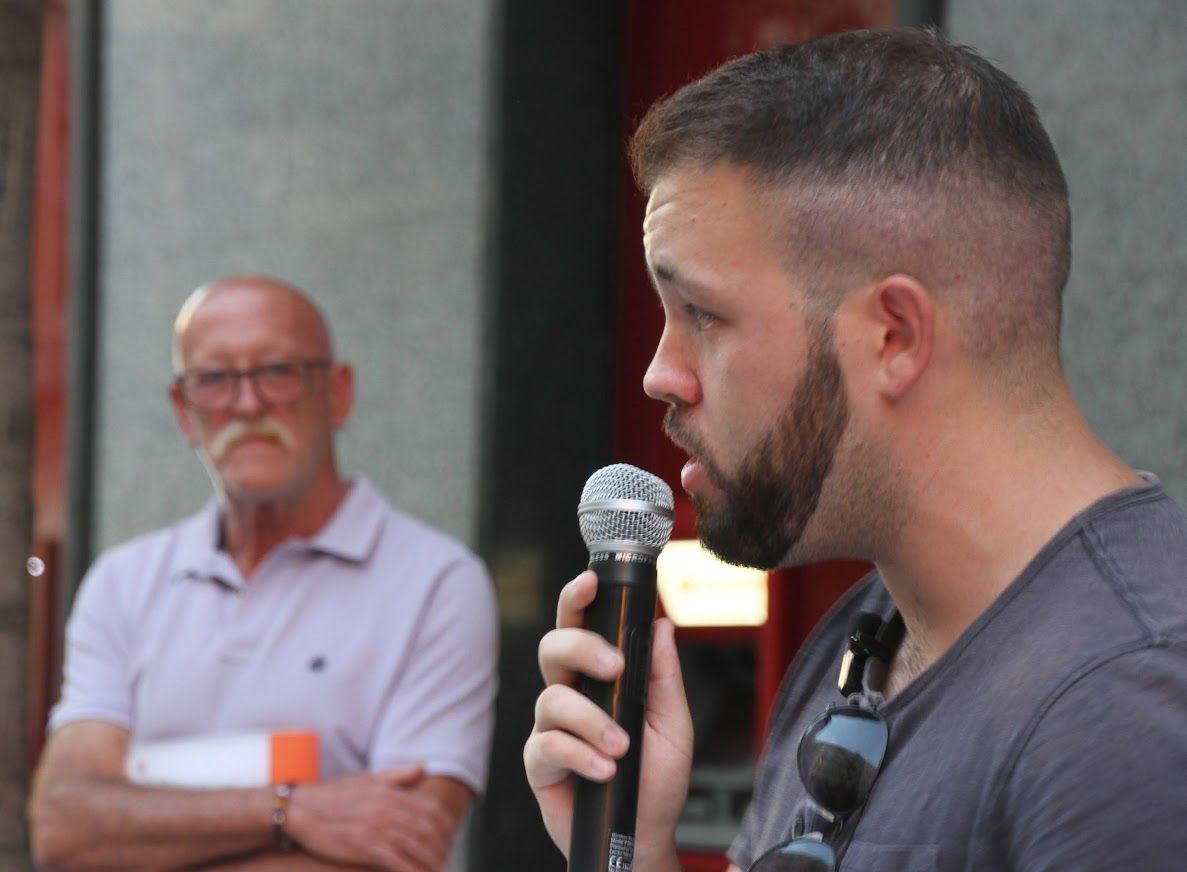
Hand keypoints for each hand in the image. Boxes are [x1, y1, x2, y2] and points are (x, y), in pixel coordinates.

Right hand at [286, 766, 456, 871]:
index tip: (450, 837)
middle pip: (427, 829)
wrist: (301, 810)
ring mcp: (377, 828)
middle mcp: (388, 808)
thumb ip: (397, 775)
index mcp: (391, 792)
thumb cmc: (333, 796)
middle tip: (447, 858)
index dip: (445, 825)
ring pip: (416, 846)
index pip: (429, 808)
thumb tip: (422, 767)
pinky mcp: (364, 846)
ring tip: (439, 870)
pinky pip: (397, 862)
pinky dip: (412, 871)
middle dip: (442, 846)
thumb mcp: (367, 779)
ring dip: (432, 861)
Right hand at [523, 570, 693, 866]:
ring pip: (551, 698)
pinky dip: (578, 754)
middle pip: (553, 647)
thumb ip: (663, 676)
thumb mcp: (674, 724)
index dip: (578, 599)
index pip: (581, 627)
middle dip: (581, 647)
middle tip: (614, 667)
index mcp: (600, 678)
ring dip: (591, 720)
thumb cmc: (657, 781)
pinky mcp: (539, 763)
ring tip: (621, 746)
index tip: (590, 582)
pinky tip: (603, 769)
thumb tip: (660, 626)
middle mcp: (571, 695)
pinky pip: (545, 744)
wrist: (644, 838)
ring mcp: (551, 728)